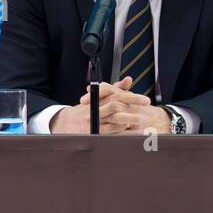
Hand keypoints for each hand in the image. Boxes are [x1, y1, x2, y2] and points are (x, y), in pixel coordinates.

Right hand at [51, 77, 168, 133]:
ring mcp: (93, 121)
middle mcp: (95, 108)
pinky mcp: (93, 132)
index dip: (132, 97)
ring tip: (144, 123)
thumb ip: (114, 89)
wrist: (64, 123)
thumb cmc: (85, 109)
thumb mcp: (97, 97)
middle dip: (134, 110)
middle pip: (116, 106)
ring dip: (131, 121)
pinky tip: (133, 132)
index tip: (146, 101)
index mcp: (98, 98)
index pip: (116, 95)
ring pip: (115, 120)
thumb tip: (128, 79)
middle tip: (148, 113)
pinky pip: (111, 132)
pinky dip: (123, 132)